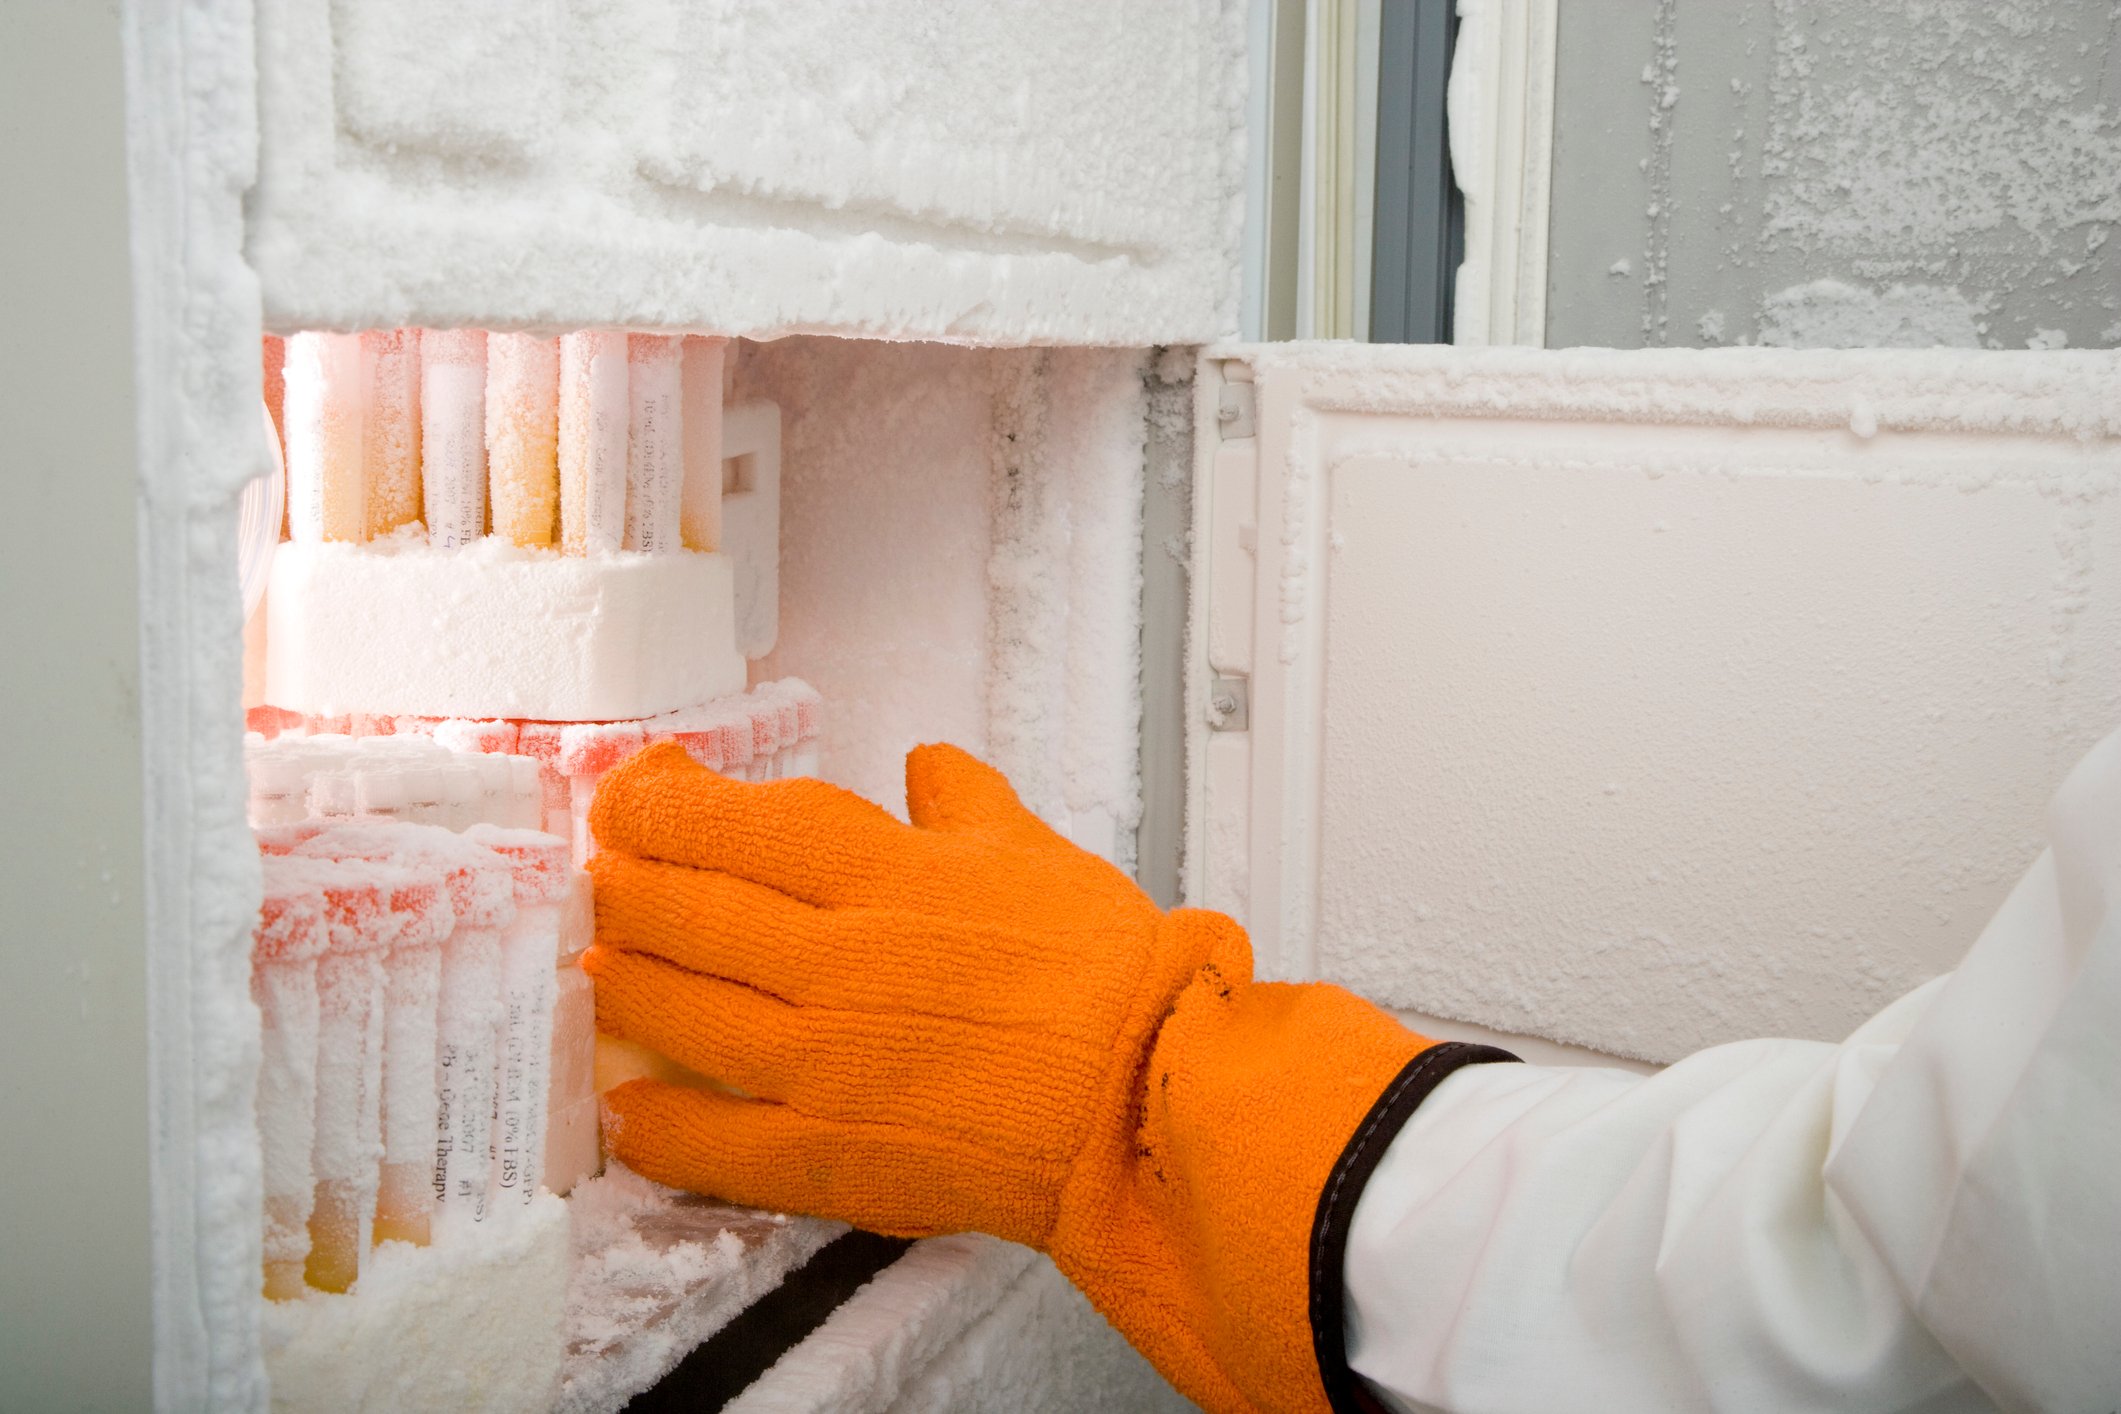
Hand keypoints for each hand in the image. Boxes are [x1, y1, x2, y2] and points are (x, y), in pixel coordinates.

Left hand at [586, 742, 1435, 1413]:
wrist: (1150, 1098)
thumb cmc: (1107, 974)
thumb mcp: (1034, 852)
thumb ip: (962, 804)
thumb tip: (925, 764)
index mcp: (883, 874)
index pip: (729, 821)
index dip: (658, 804)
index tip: (632, 796)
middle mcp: (832, 961)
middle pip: (680, 909)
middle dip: (622, 886)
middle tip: (602, 880)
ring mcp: (820, 1063)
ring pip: (674, 1012)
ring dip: (621, 986)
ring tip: (600, 972)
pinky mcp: (829, 1154)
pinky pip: (709, 1142)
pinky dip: (655, 1124)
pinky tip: (626, 1109)